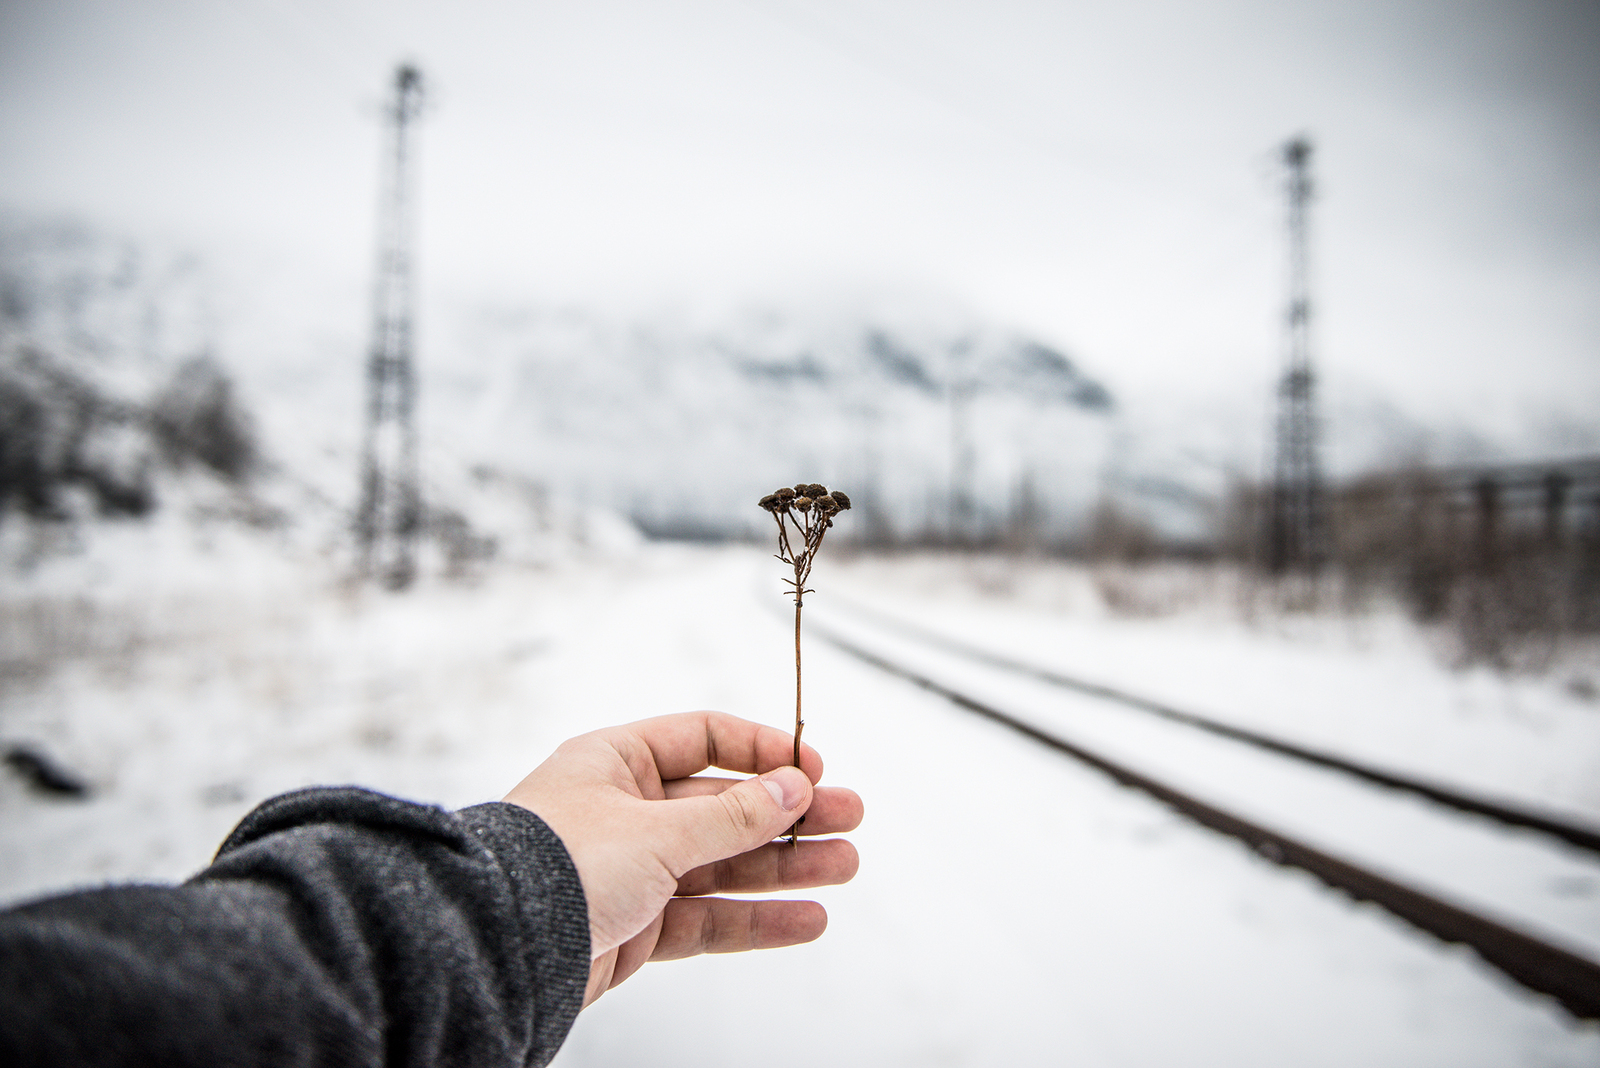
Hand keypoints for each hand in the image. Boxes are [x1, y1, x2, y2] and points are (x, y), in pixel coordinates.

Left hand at [502, 711, 862, 1005]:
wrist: (496, 951)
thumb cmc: (555, 868)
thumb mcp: (655, 831)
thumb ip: (732, 815)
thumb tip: (793, 786)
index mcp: (616, 762)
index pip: (703, 739)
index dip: (761, 752)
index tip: (812, 767)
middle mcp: (625, 811)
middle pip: (724, 806)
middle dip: (788, 814)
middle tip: (848, 818)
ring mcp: (631, 871)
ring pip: (723, 864)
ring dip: (784, 866)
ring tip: (844, 866)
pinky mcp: (635, 928)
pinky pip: (708, 918)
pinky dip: (755, 919)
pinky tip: (805, 918)